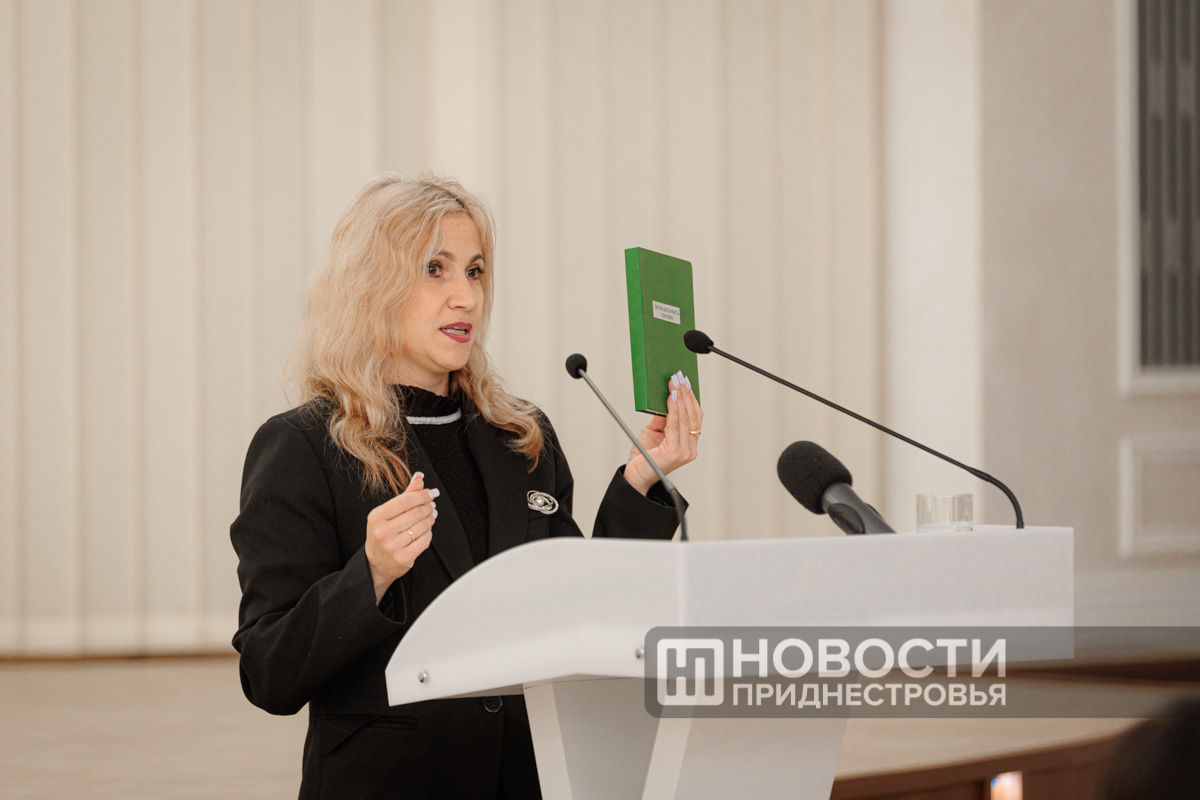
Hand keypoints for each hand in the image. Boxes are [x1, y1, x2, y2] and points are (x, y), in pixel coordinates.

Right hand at [365, 472, 437, 603]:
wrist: (376, 563)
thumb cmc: (383, 532)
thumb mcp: (388, 513)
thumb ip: (405, 495)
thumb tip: (420, 477)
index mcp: (376, 516)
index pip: (406, 500)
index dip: (423, 495)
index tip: (433, 493)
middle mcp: (382, 532)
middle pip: (416, 513)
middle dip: (428, 507)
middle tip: (432, 505)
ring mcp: (392, 546)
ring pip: (422, 527)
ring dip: (430, 519)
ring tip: (431, 516)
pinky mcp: (403, 558)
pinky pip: (425, 540)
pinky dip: (429, 533)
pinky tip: (426, 530)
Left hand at [624, 371, 702, 494]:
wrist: (634, 478)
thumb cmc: (644, 457)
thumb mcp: (654, 432)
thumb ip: (663, 419)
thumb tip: (667, 398)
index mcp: (688, 445)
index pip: (695, 418)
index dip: (692, 399)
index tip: (686, 382)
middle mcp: (690, 449)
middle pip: (693, 416)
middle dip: (687, 394)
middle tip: (680, 377)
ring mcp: (684, 451)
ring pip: (686, 418)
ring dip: (680, 398)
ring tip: (675, 383)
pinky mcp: (674, 452)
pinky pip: (675, 424)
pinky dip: (673, 408)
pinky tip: (670, 397)